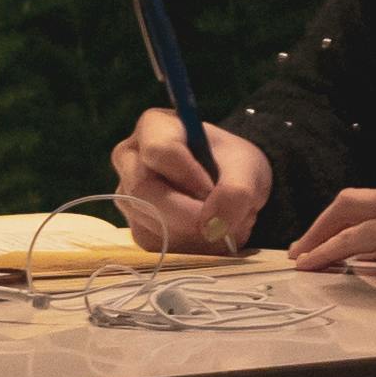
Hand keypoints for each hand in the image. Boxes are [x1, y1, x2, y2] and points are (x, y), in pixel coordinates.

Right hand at [111, 111, 274, 255]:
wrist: (230, 186)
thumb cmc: (233, 165)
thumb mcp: (247, 169)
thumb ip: (236, 192)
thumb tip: (212, 226)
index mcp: (154, 127)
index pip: (159, 151)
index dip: (188, 175)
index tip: (214, 189)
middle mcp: (130, 159)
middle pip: (144, 191)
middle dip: (187, 213)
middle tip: (221, 222)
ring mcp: (128, 196)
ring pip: (150, 223)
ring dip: (195, 233)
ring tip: (225, 222)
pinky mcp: (137, 227)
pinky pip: (157, 246)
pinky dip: (191, 248)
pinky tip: (210, 235)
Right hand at [289, 184, 375, 274]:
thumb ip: (350, 243)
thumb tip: (318, 253)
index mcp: (370, 203)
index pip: (334, 225)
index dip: (315, 243)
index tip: (297, 261)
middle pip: (342, 219)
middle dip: (320, 234)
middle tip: (302, 252)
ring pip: (359, 228)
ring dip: (339, 239)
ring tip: (324, 253)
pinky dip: (363, 247)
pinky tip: (365, 256)